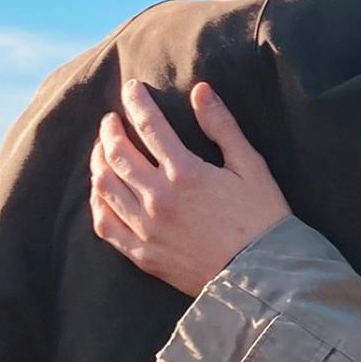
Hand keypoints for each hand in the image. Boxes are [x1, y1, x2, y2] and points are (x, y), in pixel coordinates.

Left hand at [89, 79, 290, 295]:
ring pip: (106, 187)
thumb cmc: (262, 217)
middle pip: (119, 155)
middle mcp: (158, 199)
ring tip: (101, 149)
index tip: (131, 88)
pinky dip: (98, 203)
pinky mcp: (143, 254)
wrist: (261, 273)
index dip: (137, 103)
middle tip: (111, 120)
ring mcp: (146, 228)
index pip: (150, 127)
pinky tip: (100, 191)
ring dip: (99, 162)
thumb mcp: (251, 166)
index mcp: (186, 173)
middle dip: (110, 131)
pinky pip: (106, 225)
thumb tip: (201, 91)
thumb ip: (222, 127)